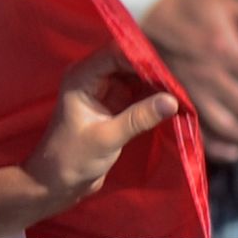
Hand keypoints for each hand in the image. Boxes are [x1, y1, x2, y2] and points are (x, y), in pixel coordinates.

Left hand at [0, 50, 179, 237]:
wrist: (57, 184)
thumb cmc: (72, 160)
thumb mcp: (107, 138)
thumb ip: (139, 118)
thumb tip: (172, 101)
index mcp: (82, 77)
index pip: (115, 53)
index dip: (142, 58)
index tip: (168, 70)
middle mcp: (92, 78)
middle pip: (128, 61)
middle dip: (153, 69)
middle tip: (180, 80)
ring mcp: (104, 91)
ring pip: (135, 76)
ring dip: (156, 82)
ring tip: (180, 89)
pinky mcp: (113, 106)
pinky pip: (137, 93)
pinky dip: (153, 96)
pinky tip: (172, 100)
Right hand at [141, 0, 237, 162]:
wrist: (144, 13)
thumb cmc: (188, 5)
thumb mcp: (224, 2)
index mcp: (226, 50)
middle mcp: (210, 77)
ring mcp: (191, 94)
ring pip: (229, 127)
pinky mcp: (176, 103)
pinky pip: (200, 135)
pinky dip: (221, 148)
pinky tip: (235, 148)